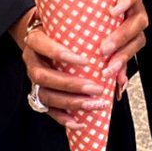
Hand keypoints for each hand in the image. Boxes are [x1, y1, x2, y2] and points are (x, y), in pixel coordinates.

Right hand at [10, 0, 147, 127]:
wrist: (42, 33)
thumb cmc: (61, 31)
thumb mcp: (71, 27)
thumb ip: (93, 40)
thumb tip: (120, 67)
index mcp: (36, 40)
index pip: (42, 45)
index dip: (60, 54)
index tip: (85, 60)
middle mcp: (31, 60)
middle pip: (43, 76)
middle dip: (71, 85)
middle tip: (96, 88)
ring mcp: (33, 78)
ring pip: (45, 95)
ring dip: (71, 102)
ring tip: (93, 105)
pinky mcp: (37, 92)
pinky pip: (47, 109)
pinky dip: (63, 118)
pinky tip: (79, 123)